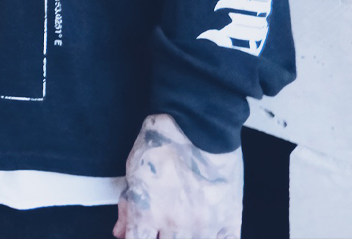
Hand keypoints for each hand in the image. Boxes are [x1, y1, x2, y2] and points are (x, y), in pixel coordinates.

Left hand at [114, 114, 242, 238]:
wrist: (198, 124)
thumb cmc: (163, 142)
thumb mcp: (133, 172)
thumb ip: (127, 207)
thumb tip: (121, 232)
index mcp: (147, 215)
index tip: (142, 234)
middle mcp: (176, 225)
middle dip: (162, 238)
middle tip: (165, 226)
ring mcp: (205, 224)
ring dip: (187, 237)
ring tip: (185, 224)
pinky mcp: (230, 217)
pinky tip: (208, 231)